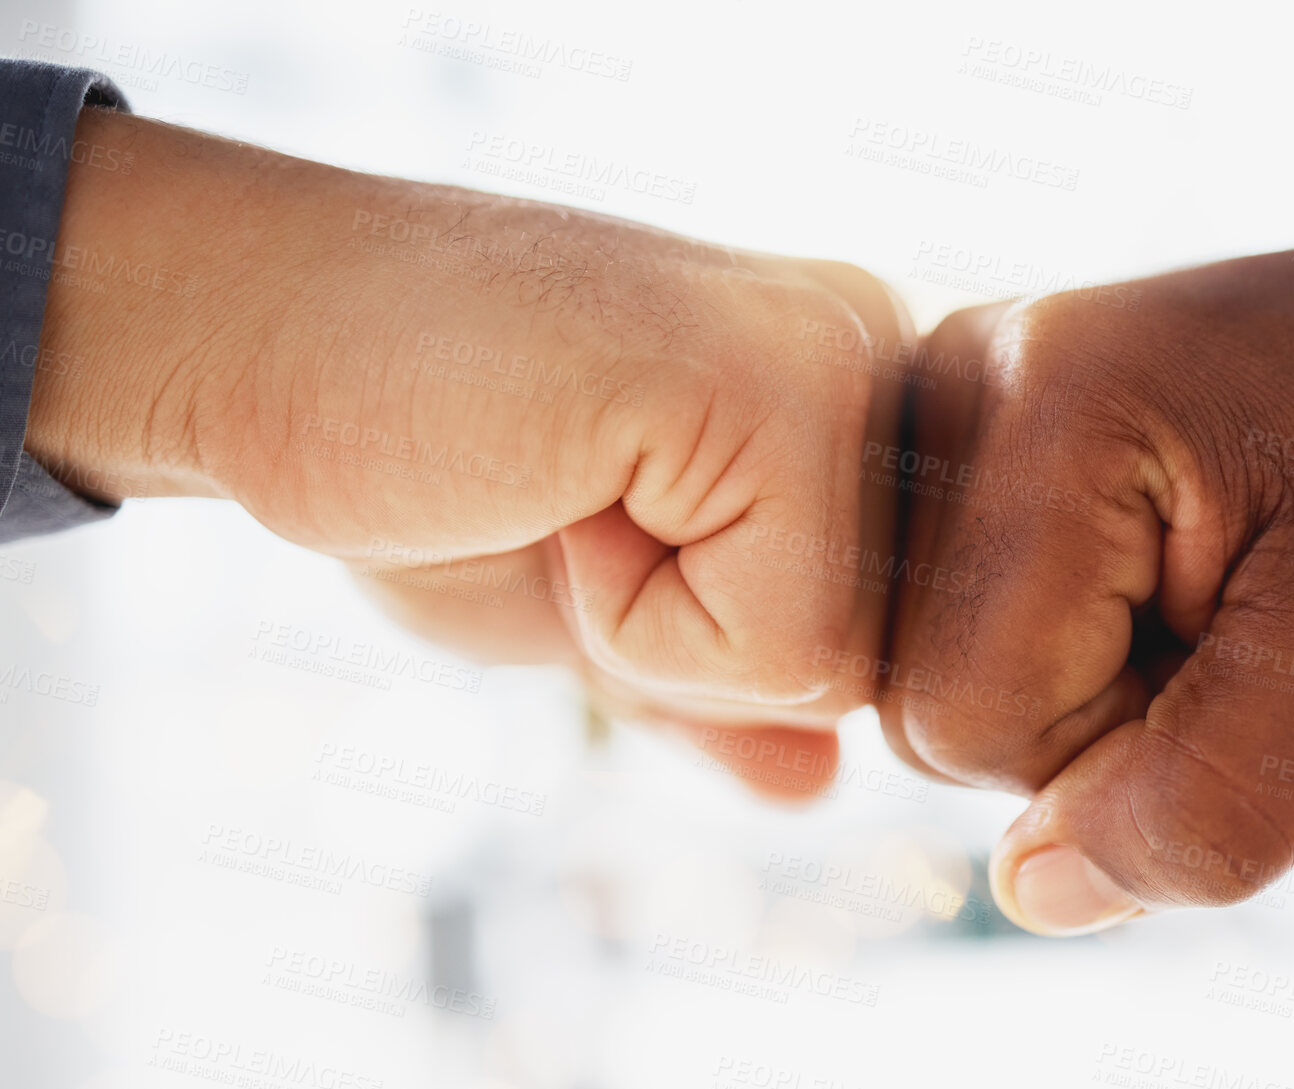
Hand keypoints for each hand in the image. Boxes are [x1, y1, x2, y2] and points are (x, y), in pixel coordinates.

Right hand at [26, 108, 909, 747]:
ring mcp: (839, 351)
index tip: (596, 516)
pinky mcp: (772, 380)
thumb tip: (819, 788)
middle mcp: (879, 346)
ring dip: (656, 633)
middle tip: (572, 501)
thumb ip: (723, 692)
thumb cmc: (425, 466)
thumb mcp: (600, 611)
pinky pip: (774, 641)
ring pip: (833, 665)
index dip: (712, 651)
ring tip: (566, 487)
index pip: (872, 646)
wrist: (266, 336)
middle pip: (869, 663)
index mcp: (856, 386)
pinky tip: (556, 484)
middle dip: (695, 648)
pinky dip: (632, 620)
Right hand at [880, 214, 1293, 932]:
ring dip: (1059, 689)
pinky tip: (1122, 578)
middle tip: (1222, 621)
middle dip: (1082, 721)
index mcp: (1054, 403)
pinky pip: (929, 630)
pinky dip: (1032, 649)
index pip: (969, 720)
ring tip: (1181, 592)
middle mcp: (951, 378)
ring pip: (915, 678)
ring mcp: (927, 399)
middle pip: (922, 707)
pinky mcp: (934, 433)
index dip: (1119, 747)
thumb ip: (1212, 810)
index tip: (1242, 646)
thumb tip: (1024, 894)